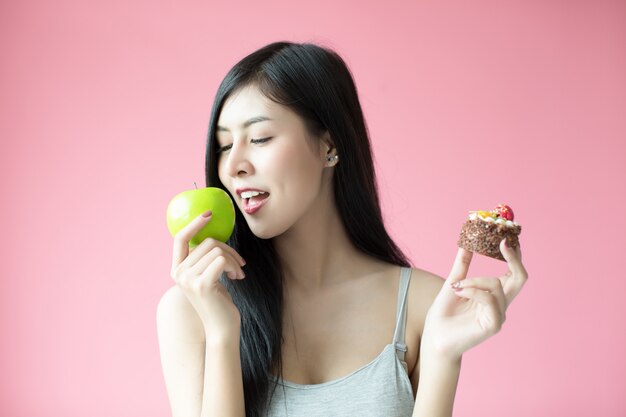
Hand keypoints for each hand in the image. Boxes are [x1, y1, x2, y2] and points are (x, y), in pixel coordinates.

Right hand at [170, 211, 246, 341]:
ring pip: (217, 250)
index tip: (209, 214)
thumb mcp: (208, 277)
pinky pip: (222, 260)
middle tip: (240, 264)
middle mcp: (179, 273)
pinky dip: (234, 266)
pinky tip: (238, 278)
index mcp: (178, 270)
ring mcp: (188, 279)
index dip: (194, 223)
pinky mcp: (201, 284)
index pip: (180, 238)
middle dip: (229, 250)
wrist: (222, 329)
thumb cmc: (219, 302)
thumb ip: (205, 260)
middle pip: (207, 242)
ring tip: (239, 273)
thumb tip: (214, 237)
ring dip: (234, 260)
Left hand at [421, 239, 527, 361]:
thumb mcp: (453, 283)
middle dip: (514, 258)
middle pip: (520, 278)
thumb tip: (466, 243)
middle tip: (502, 243)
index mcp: (493, 295)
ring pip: (497, 285)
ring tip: (457, 287)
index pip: (513, 273)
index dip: (514, 256)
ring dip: (474, 280)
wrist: (434, 337)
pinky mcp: (493, 325)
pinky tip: (459, 292)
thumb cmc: (444, 314)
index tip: (505, 238)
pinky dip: (473, 291)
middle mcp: (500, 304)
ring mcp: (498, 315)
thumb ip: (462, 265)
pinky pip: (489, 299)